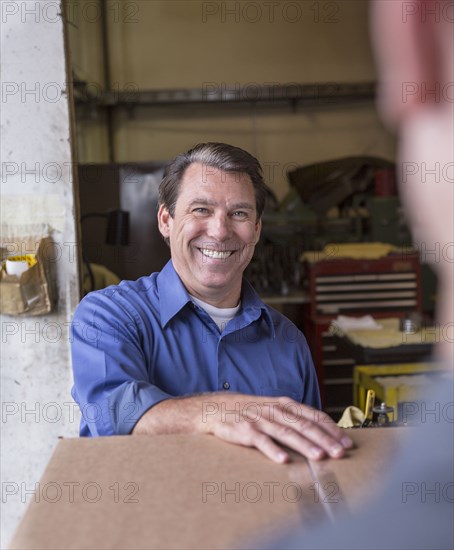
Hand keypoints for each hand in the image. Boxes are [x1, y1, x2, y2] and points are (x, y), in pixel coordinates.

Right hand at [199, 393, 353, 463]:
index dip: (331, 428)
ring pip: (287, 433)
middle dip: (325, 439)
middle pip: (304, 425)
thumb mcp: (274, 409)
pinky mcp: (246, 430)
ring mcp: (261, 420)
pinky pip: (261, 441)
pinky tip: (283, 460)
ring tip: (319, 456)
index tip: (346, 441)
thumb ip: (294, 419)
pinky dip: (273, 450)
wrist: (217, 408)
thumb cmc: (250, 411)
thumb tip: (321, 433)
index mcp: (285, 405)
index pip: (313, 415)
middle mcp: (276, 411)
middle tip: (340, 452)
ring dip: (305, 445)